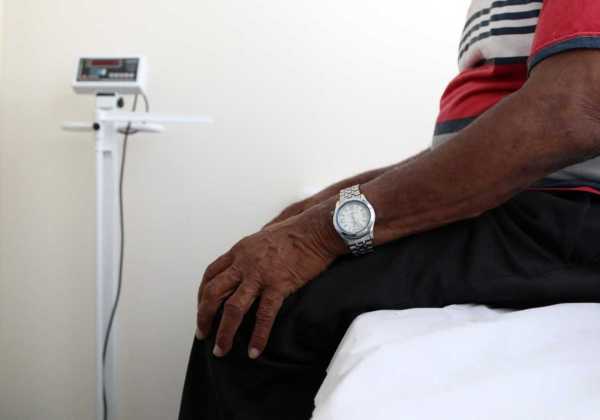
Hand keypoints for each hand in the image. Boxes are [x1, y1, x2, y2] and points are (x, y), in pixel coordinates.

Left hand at [196, 204, 342, 358]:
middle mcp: (244, 263)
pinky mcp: (279, 285)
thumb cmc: (294, 231)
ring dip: (224, 332)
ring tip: (221, 350)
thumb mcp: (263, 237)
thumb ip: (251, 252)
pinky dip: (258, 336)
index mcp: (239, 251)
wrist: (315, 230)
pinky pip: (264, 315)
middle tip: (203, 334)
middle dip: (204, 316)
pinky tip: (254, 351)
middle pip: (213, 293)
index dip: (202, 295)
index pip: (211, 275)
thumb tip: (248, 262)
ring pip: (232, 308)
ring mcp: (260, 275)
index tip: (202, 309)